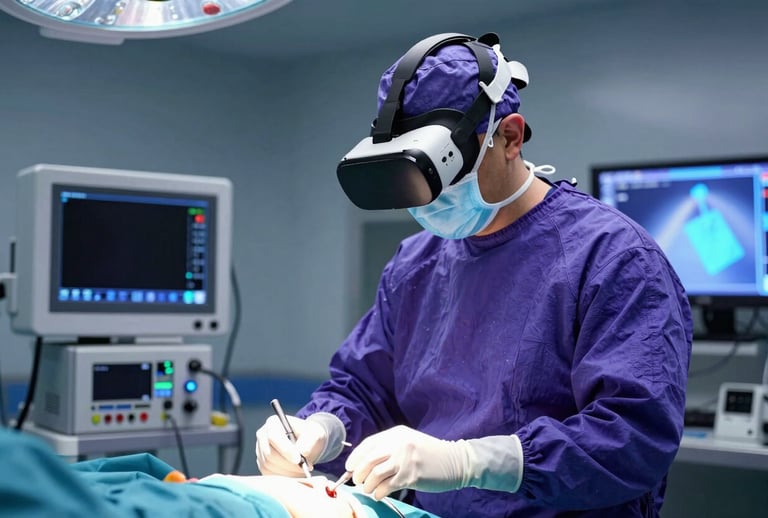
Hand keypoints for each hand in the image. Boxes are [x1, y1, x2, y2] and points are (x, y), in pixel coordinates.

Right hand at [255, 415, 327, 476]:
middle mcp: (263, 436)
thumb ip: (309, 441)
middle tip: (304, 468)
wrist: (308, 443)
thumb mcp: (315, 433)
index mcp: (273, 423)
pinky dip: (283, 477)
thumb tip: (302, 452)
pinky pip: (269, 475)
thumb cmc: (310, 435)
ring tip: (302, 470)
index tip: (299, 460)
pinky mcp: (262, 464)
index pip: (273, 437)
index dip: (285, 449)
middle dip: (288, 464)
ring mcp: (260, 451)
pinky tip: (295, 473)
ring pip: (269, 466)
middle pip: (270, 454)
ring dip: (287, 472)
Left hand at [344, 425, 467, 499]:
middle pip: (368, 460)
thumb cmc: (429, 453)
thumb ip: (389, 448)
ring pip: (375, 474)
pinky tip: (379, 494)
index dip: (355, 457)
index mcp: (396, 434)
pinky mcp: (410, 476)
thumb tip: (364, 463)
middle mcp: (398, 444)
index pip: (368, 444)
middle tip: (358, 481)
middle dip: (358, 473)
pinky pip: (386, 486)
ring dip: (367, 485)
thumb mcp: (408, 442)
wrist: (455, 461)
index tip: (349, 467)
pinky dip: (378, 492)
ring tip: (370, 489)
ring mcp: (405, 460)